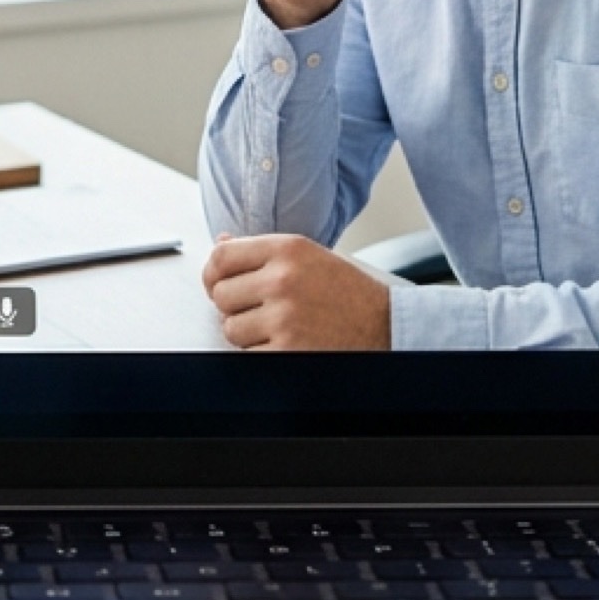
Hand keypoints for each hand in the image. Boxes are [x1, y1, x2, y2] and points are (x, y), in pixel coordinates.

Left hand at [202, 233, 391, 349]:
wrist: (386, 325)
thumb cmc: (347, 291)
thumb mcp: (307, 255)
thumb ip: (261, 251)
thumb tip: (220, 244)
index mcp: (286, 249)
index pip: (221, 257)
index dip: (212, 274)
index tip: (217, 284)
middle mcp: (283, 279)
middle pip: (221, 295)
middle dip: (234, 306)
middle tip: (258, 310)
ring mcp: (284, 317)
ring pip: (231, 328)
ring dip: (247, 333)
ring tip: (277, 327)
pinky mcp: (288, 351)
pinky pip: (248, 354)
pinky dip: (261, 354)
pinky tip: (284, 343)